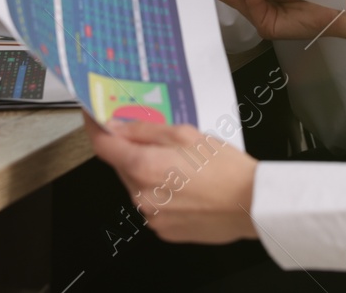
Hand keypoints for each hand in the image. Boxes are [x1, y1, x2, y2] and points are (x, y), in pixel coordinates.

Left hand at [85, 117, 258, 243]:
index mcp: (144, 167)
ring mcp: (151, 216)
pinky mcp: (163, 229)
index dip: (95, 127)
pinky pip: (151, 204)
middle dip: (130, 149)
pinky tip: (183, 184)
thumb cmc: (225, 168)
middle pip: (121, 165)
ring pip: (136, 185)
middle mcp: (141, 195)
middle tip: (153, 137)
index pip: (103, 146)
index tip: (94, 116)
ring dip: (147, 171)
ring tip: (179, 163)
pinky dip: (160, 191)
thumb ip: (145, 130)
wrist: (251, 204)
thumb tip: (118, 126)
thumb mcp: (185, 134)